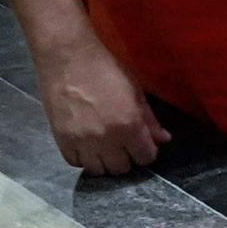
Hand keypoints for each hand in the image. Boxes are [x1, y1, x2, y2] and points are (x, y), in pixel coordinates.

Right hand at [35, 30, 169, 174]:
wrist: (68, 57)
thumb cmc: (105, 68)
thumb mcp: (135, 90)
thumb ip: (149, 119)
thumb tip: (164, 139)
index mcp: (129, 125)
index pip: (145, 157)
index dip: (146, 151)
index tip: (141, 143)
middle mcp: (107, 139)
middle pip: (122, 168)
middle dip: (126, 157)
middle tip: (123, 143)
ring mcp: (82, 142)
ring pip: (99, 170)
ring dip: (104, 161)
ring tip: (104, 146)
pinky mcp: (62, 140)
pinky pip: (75, 163)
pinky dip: (83, 158)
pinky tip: (86, 145)